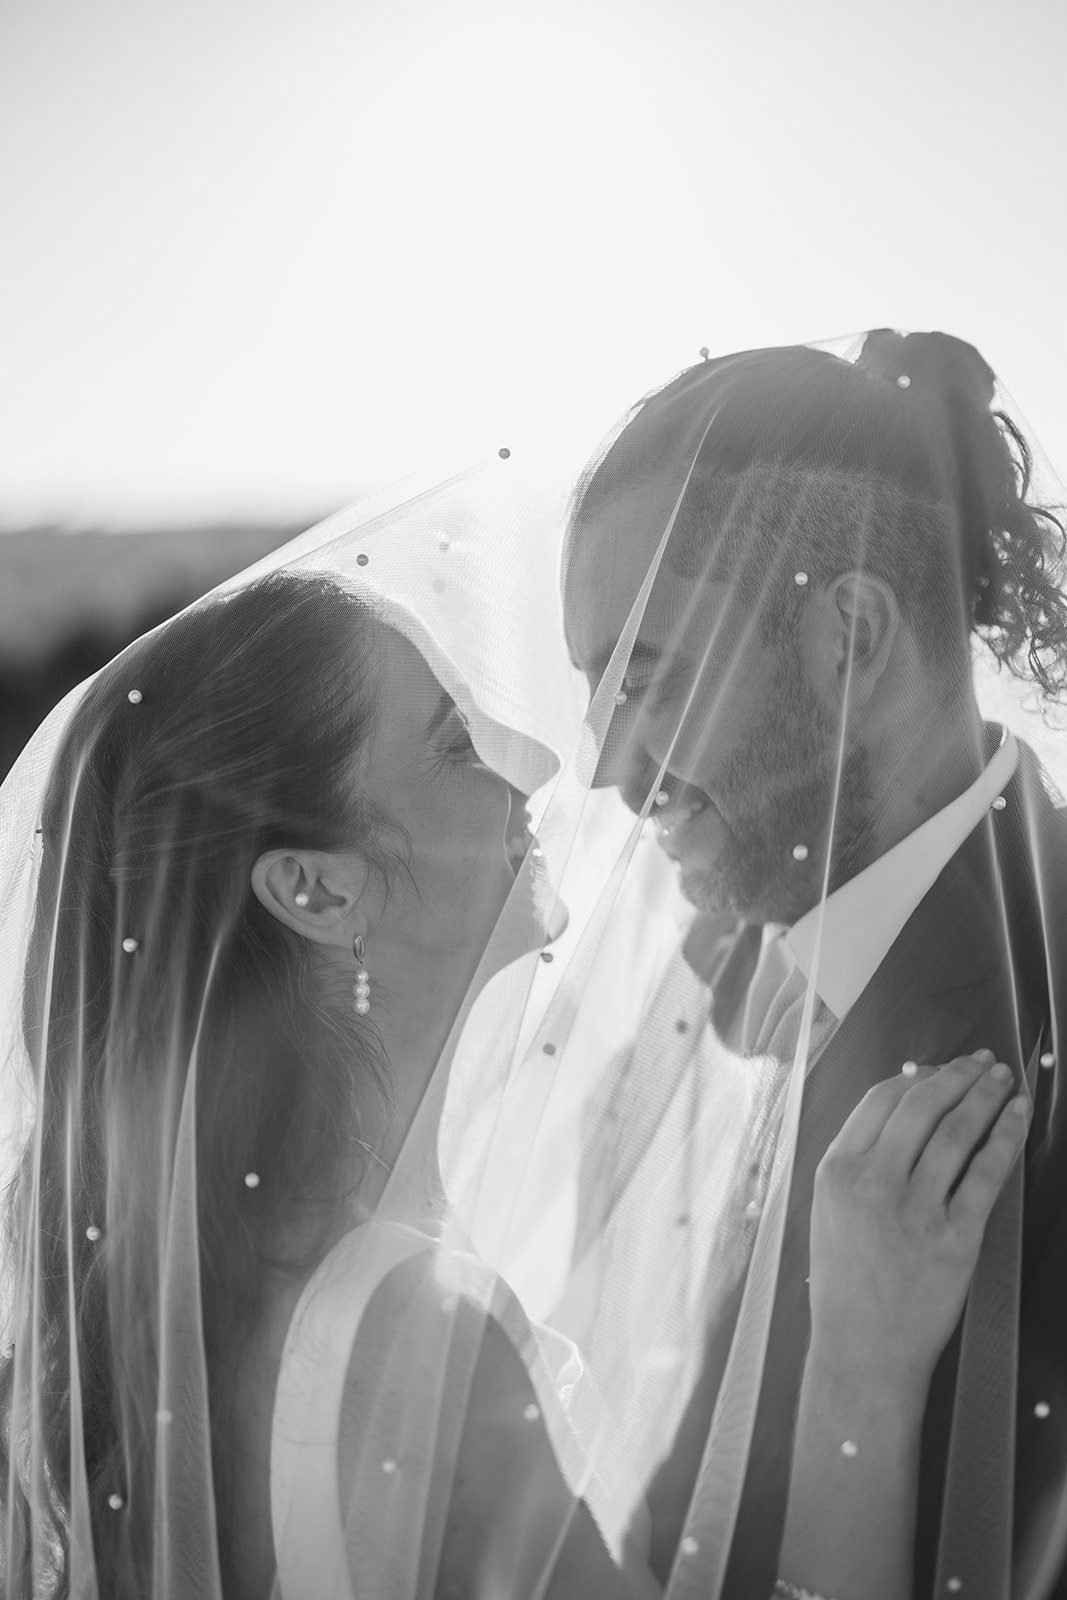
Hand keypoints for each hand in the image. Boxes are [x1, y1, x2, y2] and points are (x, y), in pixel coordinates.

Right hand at [808, 1052, 1029, 1392]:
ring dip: (985, 1096)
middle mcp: (872, 1184)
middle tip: (980, 1062)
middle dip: (956, 1075)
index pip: (880, 1101)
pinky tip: (1017, 1118)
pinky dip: (1005, 1139)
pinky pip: (985, 1175)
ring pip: (956, 1132)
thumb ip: (859, 1160)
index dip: (916, 1077)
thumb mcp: (830, 1210)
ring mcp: (914, 1211)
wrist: (863, 1352)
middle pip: (921, 1106)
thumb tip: (901, 1105)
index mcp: (836, 1171)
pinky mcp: (954, 1239)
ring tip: (1002, 1080)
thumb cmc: (847, 1283)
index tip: (938, 1071)